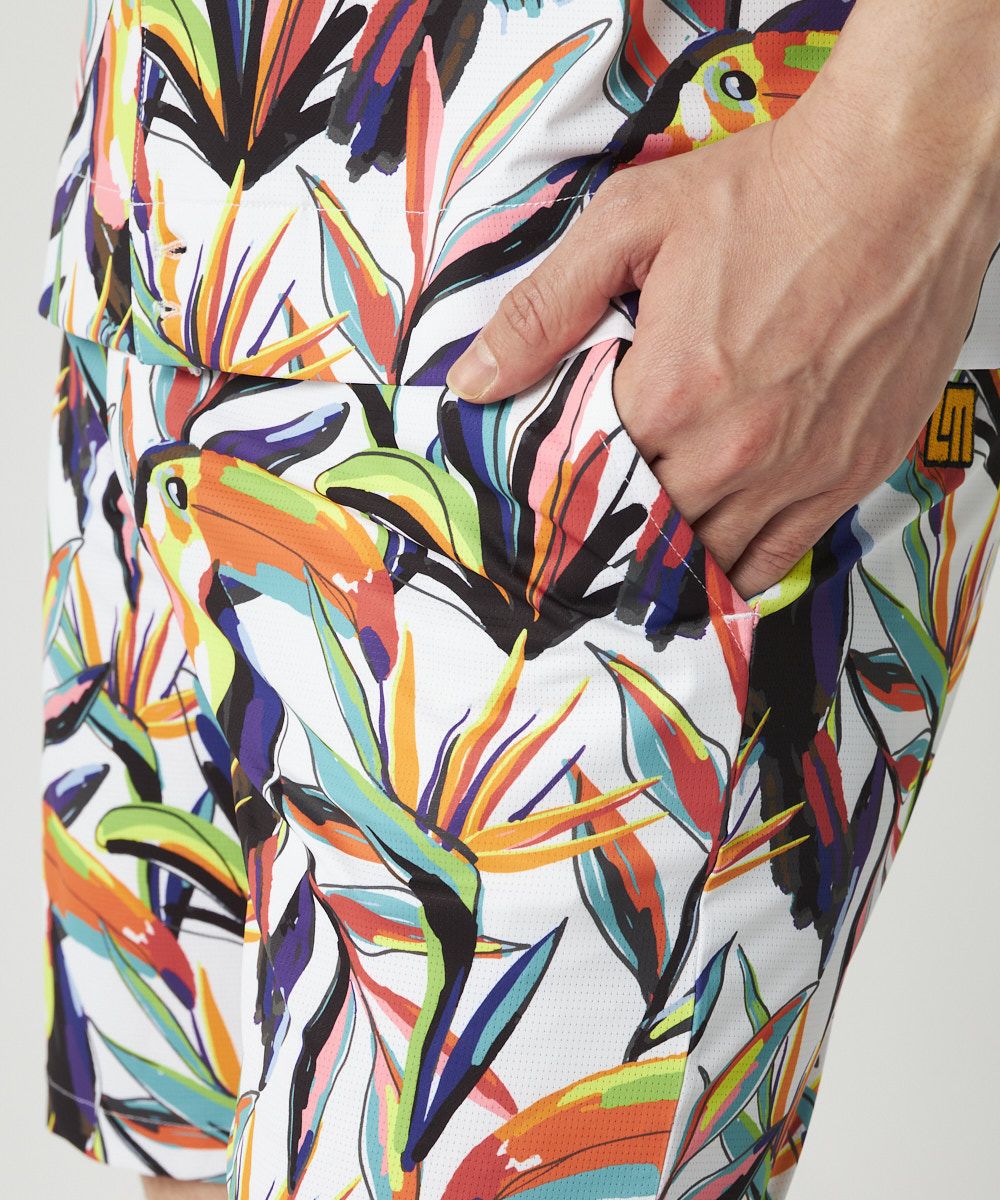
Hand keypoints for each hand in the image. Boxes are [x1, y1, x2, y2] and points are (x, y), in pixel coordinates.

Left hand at [446, 3, 999, 600]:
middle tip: (600, 515)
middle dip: (619, 520)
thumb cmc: (770, 194)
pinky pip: (778, 557)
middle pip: (647, 525)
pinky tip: (715, 558)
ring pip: (710, 553)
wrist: (901, 179)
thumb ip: (543, 312)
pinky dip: (739, 566)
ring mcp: (796, 471)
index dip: (566, 487)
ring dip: (675, 548)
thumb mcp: (631, 226)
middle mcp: (730, 450)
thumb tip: (470, 381)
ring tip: (651, 539)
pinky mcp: (849, 473)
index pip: (588, 480)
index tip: (553, 493)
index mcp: (666, 395)